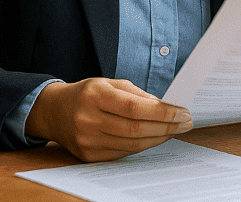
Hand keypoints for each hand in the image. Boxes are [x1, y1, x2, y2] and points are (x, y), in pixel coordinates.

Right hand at [25, 78, 192, 160]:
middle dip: (166, 127)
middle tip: (185, 122)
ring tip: (174, 130)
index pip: (134, 108)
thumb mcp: (109, 83)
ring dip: (159, 138)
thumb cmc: (88, 94)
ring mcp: (87, 140)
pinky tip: (155, 137)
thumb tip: (167, 108)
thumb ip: (137, 95)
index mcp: (95, 95)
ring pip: (132, 144)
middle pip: (136, 129)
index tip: (182, 112)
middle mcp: (88, 119)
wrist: (55, 112)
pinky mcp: (89, 156)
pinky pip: (124, 153)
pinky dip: (143, 145)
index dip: (162, 112)